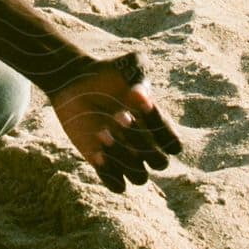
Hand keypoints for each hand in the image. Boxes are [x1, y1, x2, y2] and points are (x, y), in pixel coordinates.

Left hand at [49, 50, 180, 193]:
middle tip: (117, 116)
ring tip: (102, 132)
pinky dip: (109, 173)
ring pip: (139, 178)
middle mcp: (144, 146)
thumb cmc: (106, 73)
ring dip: (123, 159)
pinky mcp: (104, 164)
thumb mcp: (128, 64)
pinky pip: (116, 185)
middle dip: (140, 143)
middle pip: (159, 163)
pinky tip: (95, 151)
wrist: (75, 82)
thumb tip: (141, 96)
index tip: (140, 102)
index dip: (162, 130)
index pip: (174, 144)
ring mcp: (125, 158)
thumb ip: (140, 72)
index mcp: (156, 127)